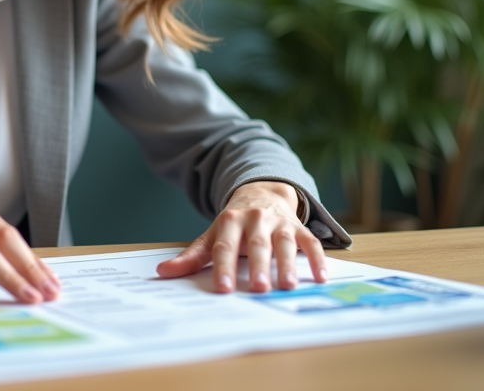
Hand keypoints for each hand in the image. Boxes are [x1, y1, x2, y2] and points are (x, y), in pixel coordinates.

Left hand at [154, 181, 326, 292]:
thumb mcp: (211, 235)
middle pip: (256, 245)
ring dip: (287, 264)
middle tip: (260, 289)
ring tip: (288, 285)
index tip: (223, 288)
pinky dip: (317, 258)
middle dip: (258, 267)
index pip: (225, 247)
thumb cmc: (234, 224)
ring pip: (283, 242)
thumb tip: (162, 271)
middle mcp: (254, 219)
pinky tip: (321, 277)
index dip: (223, 267)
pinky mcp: (297, 227)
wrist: (261, 193)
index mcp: (229, 221)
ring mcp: (278, 222)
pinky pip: (310, 242)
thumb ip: (191, 256)